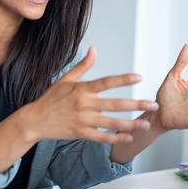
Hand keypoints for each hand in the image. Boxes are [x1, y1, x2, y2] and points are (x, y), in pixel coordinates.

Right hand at [24, 47, 158, 143]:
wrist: (35, 120)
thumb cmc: (50, 99)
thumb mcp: (65, 79)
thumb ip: (82, 66)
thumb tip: (93, 49)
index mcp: (82, 89)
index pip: (106, 82)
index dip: (123, 79)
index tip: (139, 77)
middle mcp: (84, 104)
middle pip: (115, 104)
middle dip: (136, 104)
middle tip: (153, 104)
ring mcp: (83, 121)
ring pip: (111, 123)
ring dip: (130, 124)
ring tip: (145, 124)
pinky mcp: (81, 134)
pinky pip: (101, 137)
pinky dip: (115, 139)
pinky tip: (128, 138)